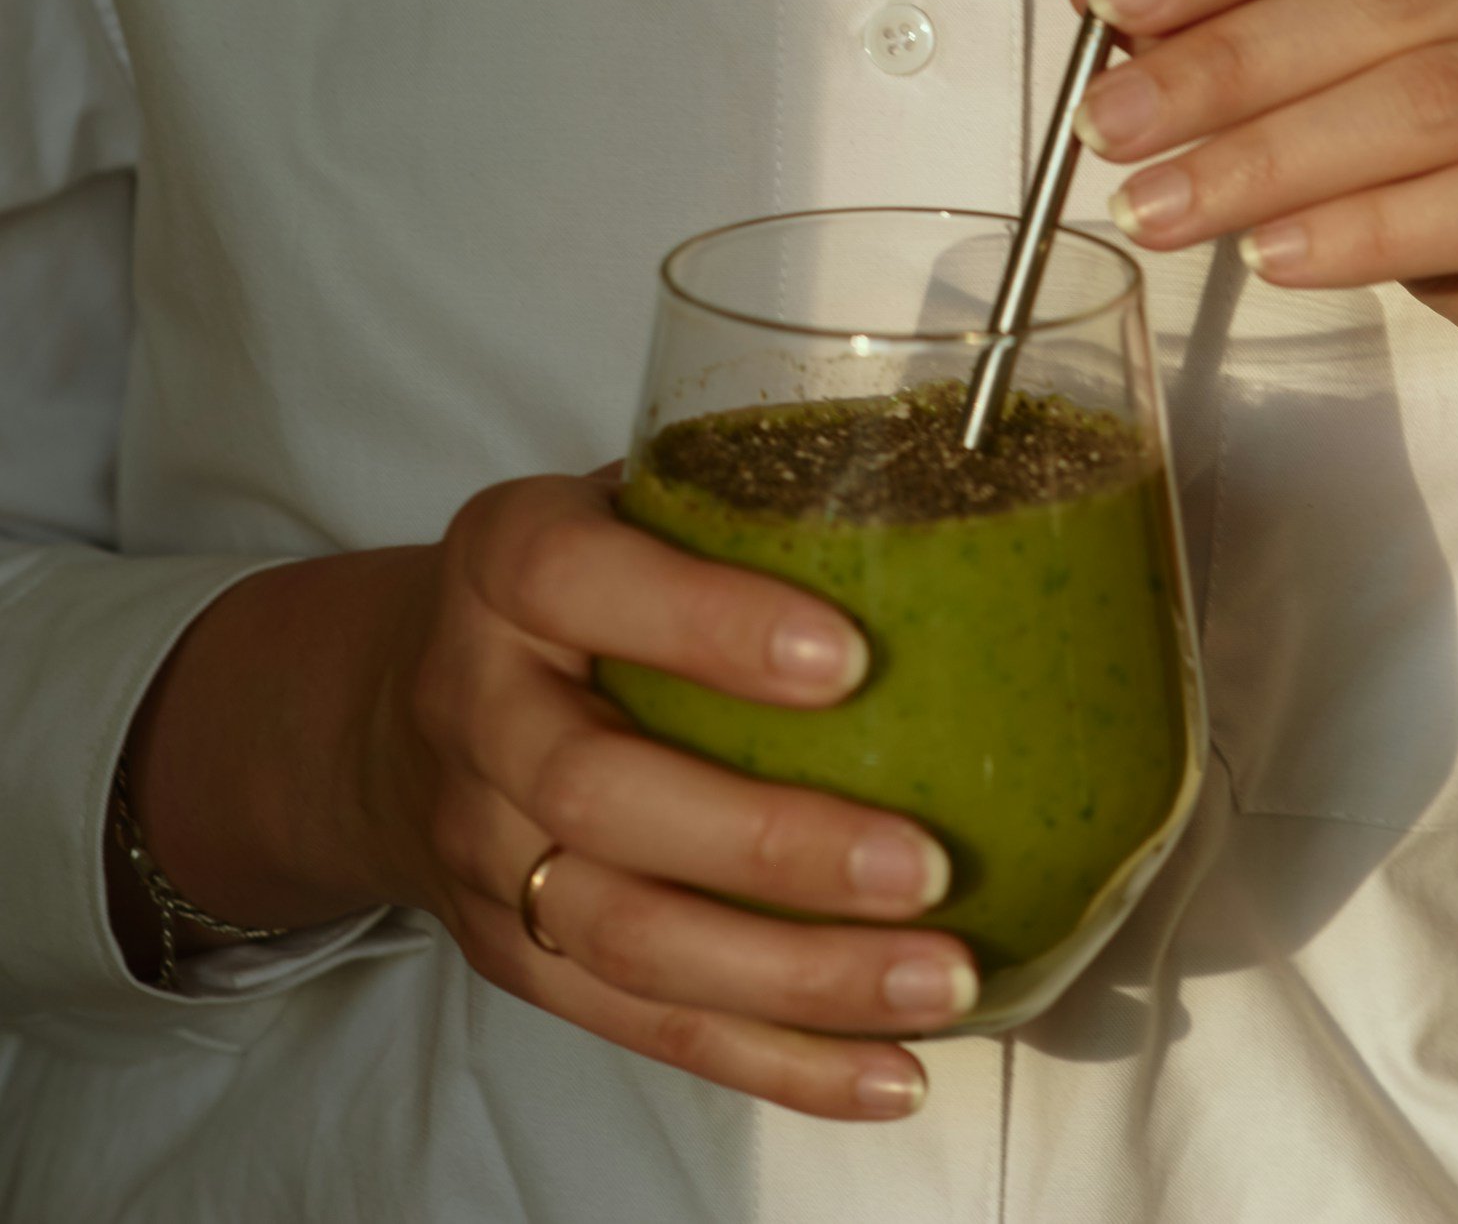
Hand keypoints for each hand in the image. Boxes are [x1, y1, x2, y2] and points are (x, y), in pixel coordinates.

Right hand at [381, 471, 973, 1114]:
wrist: (395, 709)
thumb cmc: (573, 586)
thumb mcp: (620, 501)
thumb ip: (737, 500)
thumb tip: (946, 504)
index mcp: (505, 564)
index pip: (576, 581)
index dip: (707, 623)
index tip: (847, 659)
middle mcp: (478, 708)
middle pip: (603, 796)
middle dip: (773, 846)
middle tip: (928, 865)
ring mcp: (485, 852)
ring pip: (629, 938)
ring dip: (796, 979)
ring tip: (938, 980)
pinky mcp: (518, 958)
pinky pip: (645, 1025)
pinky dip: (774, 1062)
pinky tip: (889, 1072)